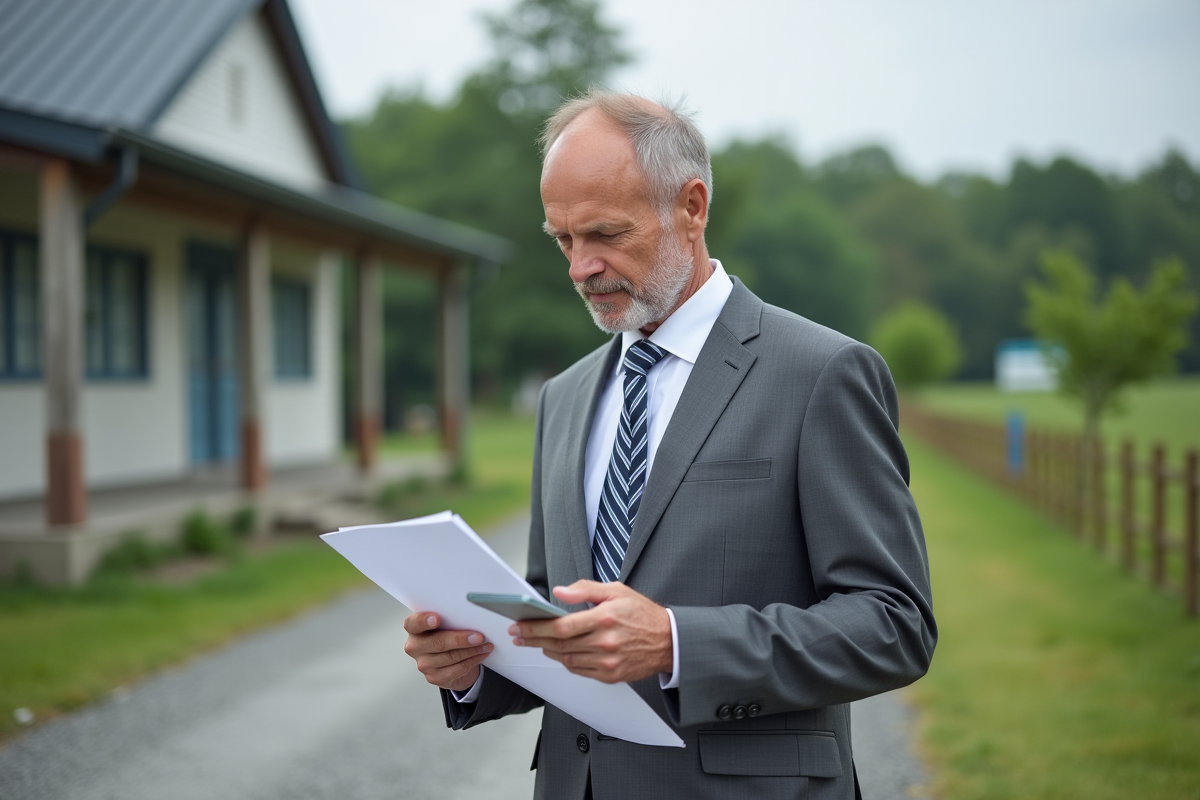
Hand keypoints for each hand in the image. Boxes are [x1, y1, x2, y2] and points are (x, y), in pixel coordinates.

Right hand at [402, 612, 492, 691]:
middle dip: (460, 639)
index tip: (437, 619)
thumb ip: (450, 618)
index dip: (423, 621)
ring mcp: (423, 664)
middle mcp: (415, 647)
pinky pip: (457, 669)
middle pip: (437, 642)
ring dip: (472, 651)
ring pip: (451, 657)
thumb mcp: (445, 624)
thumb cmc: (446, 635)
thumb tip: (470, 616)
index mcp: (414, 629)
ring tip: (485, 645)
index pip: (413, 623)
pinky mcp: (434, 677)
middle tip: (478, 637)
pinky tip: (481, 654)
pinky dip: (472, 661)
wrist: (449, 659)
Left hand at [509, 580, 671, 683]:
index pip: (561, 626)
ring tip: (536, 642)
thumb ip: (585, 590)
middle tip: (518, 635)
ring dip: (547, 651)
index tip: (521, 625)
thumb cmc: (642, 613)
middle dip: (533, 639)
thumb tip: (559, 592)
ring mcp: (608, 662)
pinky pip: (579, 670)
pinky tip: (559, 652)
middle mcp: (606, 642)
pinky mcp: (611, 676)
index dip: (536, 627)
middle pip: (559, 644)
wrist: (669, 641)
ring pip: (566, 659)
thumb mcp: (616, 591)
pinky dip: (565, 662)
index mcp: (605, 618)